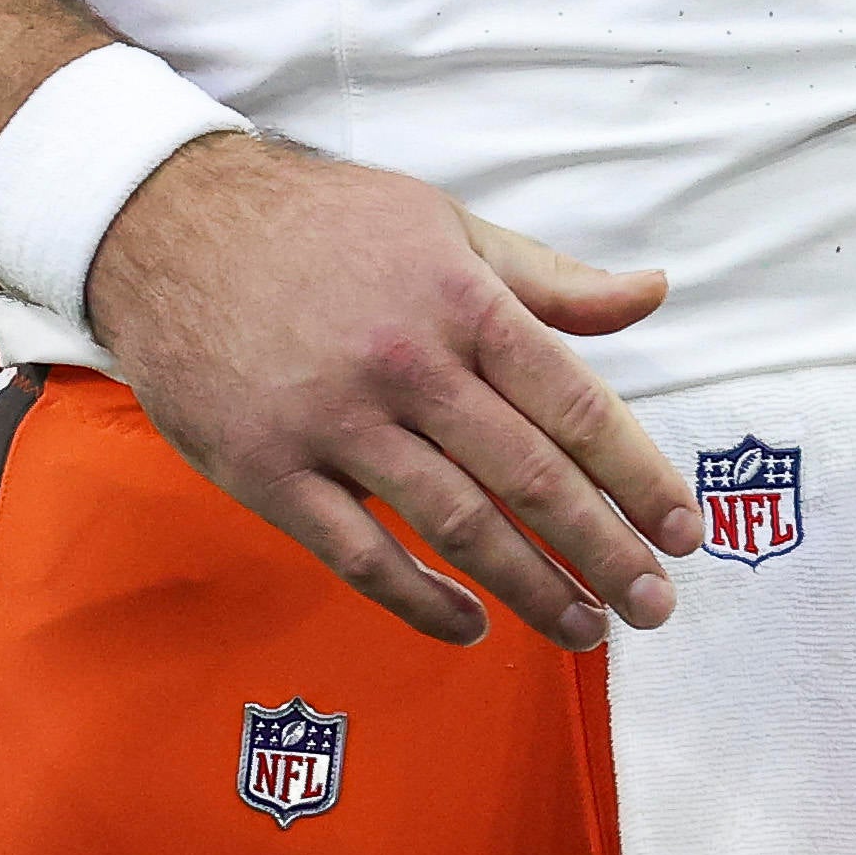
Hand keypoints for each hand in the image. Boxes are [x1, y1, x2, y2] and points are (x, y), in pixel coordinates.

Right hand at [84, 135, 698, 651]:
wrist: (171, 227)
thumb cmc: (324, 226)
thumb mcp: (446, 225)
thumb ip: (550, 278)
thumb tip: (653, 291)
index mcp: (459, 299)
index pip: (574, 404)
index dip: (637, 476)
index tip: (684, 529)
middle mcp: (406, 363)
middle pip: (528, 478)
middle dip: (604, 551)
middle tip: (655, 605)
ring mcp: (333, 422)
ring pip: (455, 527)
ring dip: (531, 589)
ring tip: (585, 629)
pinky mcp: (268, 470)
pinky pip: (358, 556)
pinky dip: (421, 603)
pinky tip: (470, 627)